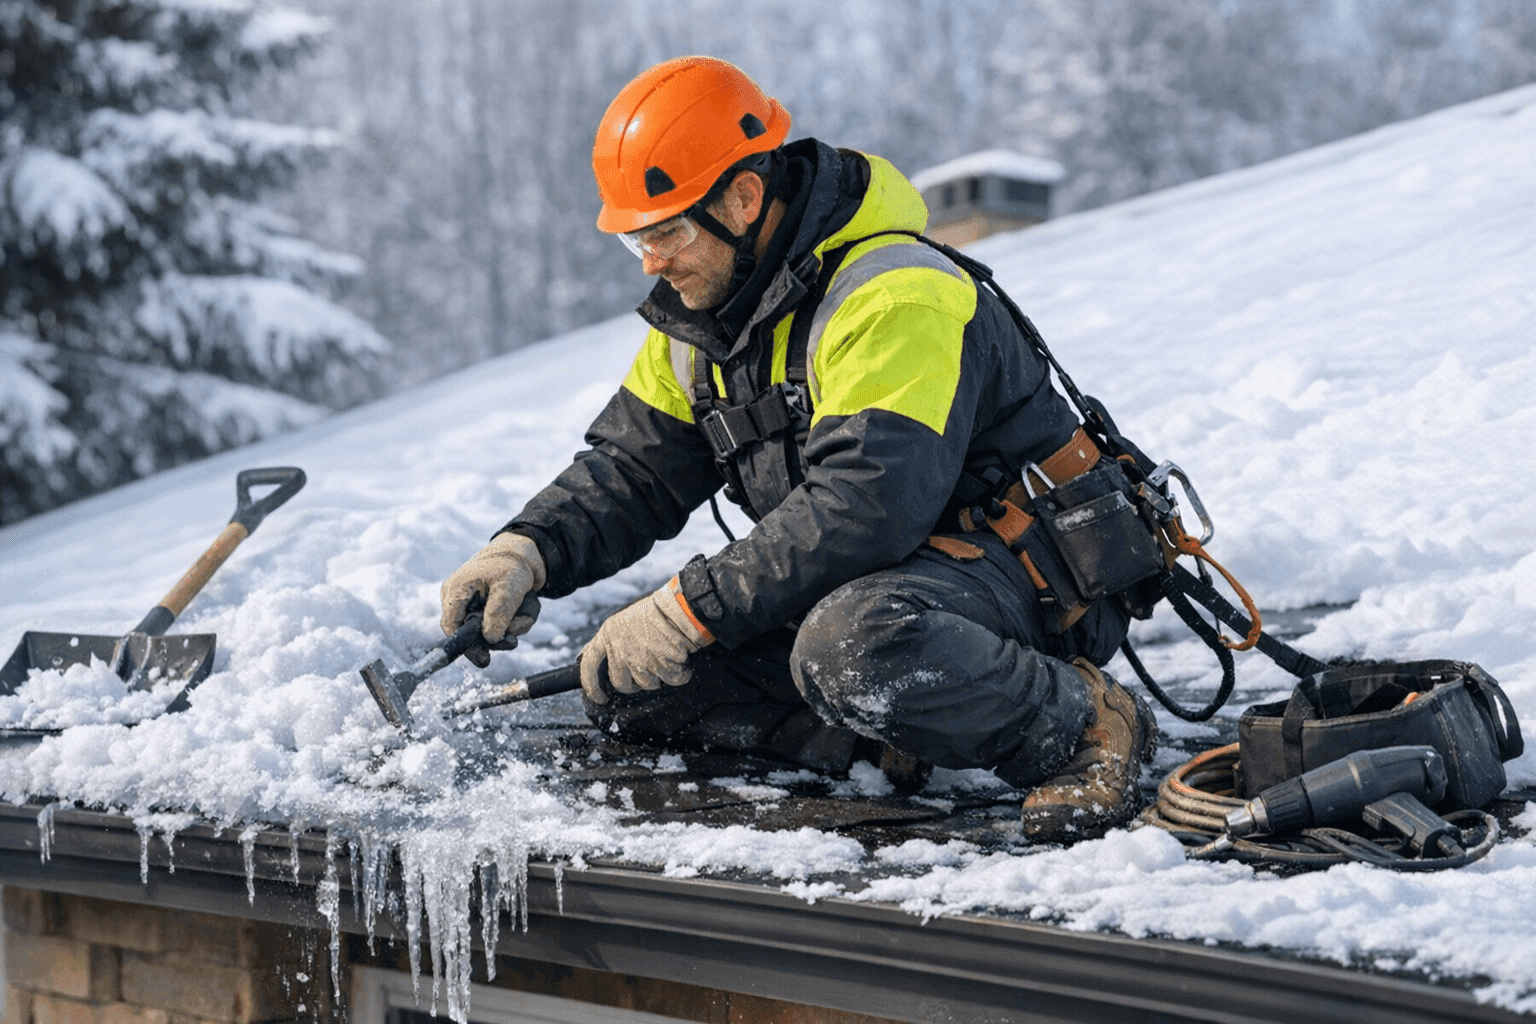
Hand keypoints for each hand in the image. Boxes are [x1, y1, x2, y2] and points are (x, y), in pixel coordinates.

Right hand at [440, 533, 545, 642]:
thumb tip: (490, 639)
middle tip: (514, 639)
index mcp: (456, 591)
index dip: (465, 644)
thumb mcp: (508, 587)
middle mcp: (460, 600)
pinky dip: (517, 621)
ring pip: (491, 632)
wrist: (526, 555)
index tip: (484, 657)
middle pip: (471, 634)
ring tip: (526, 607)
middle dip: (498, 635)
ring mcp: (474, 607)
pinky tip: (525, 608)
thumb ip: (498, 612)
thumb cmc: (512, 564)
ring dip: (513, 626)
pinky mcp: (488, 611)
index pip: (451, 626)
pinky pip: (501, 627)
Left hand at [580, 576, 713, 703]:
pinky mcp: (662, 667)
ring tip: (665, 656)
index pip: (588, 667)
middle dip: (634, 683)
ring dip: (658, 675)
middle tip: (646, 670)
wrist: (679, 606)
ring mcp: (640, 661)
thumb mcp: (622, 622)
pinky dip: (679, 673)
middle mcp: (620, 651)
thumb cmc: (654, 611)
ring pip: (647, 684)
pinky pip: (672, 680)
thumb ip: (609, 642)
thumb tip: (592, 657)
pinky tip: (680, 658)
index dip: (592, 686)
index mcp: (607, 636)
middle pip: (621, 683)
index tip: (600, 697)